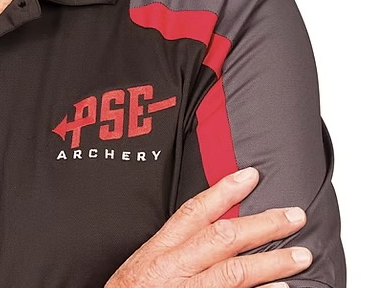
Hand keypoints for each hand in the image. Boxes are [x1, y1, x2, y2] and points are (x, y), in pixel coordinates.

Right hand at [104, 167, 311, 287]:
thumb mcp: (145, 261)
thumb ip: (173, 246)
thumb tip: (207, 229)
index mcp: (160, 248)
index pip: (195, 211)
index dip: (224, 191)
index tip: (250, 176)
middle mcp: (175, 267)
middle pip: (224, 237)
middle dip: (262, 224)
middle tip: (294, 214)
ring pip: (235, 272)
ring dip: (272, 261)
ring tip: (301, 254)